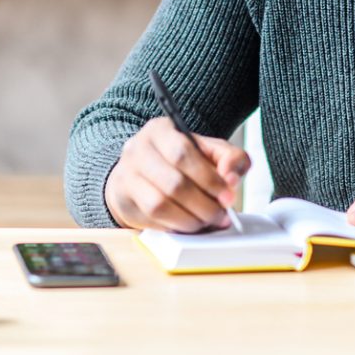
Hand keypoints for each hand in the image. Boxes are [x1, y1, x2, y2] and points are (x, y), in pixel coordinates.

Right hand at [105, 117, 250, 232]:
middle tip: (222, 214)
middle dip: (204, 204)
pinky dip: (176, 225)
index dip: (209, 178)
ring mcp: (127, 175)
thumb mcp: (209, 151)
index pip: (183, 154)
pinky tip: (190, 224)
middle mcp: (138, 149)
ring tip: (208, 221)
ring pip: (160, 204)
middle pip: (173, 183)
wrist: (144, 171)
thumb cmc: (181, 161)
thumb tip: (231, 178)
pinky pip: (151, 218)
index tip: (228, 195)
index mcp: (160, 130)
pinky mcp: (123, 199)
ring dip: (190, 219)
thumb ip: (231, 158)